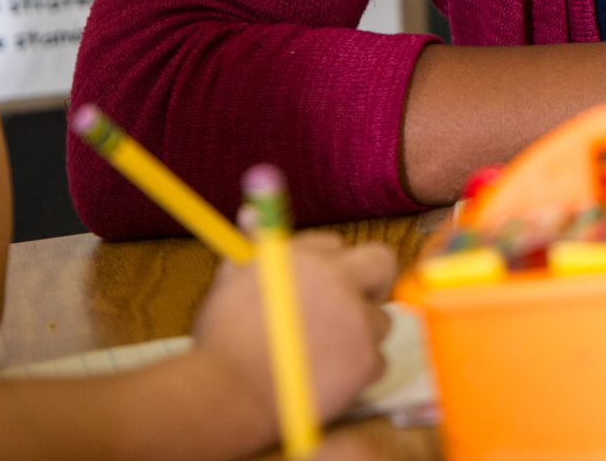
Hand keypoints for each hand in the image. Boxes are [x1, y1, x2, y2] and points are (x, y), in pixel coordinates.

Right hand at [192, 233, 396, 425]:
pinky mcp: (366, 360)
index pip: (336, 245)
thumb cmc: (225, 340)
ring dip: (360, 334)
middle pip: (380, 262)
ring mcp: (357, 321)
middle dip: (373, 281)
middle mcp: (339, 281)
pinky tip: (328, 379)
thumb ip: (253, 247)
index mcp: (307, 257)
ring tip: (324, 354)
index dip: (329, 266)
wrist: (229, 393)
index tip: (321, 284)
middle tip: (354, 304)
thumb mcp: (233, 281)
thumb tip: (251, 214)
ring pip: (380, 319)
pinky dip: (357, 372)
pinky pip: (377, 361)